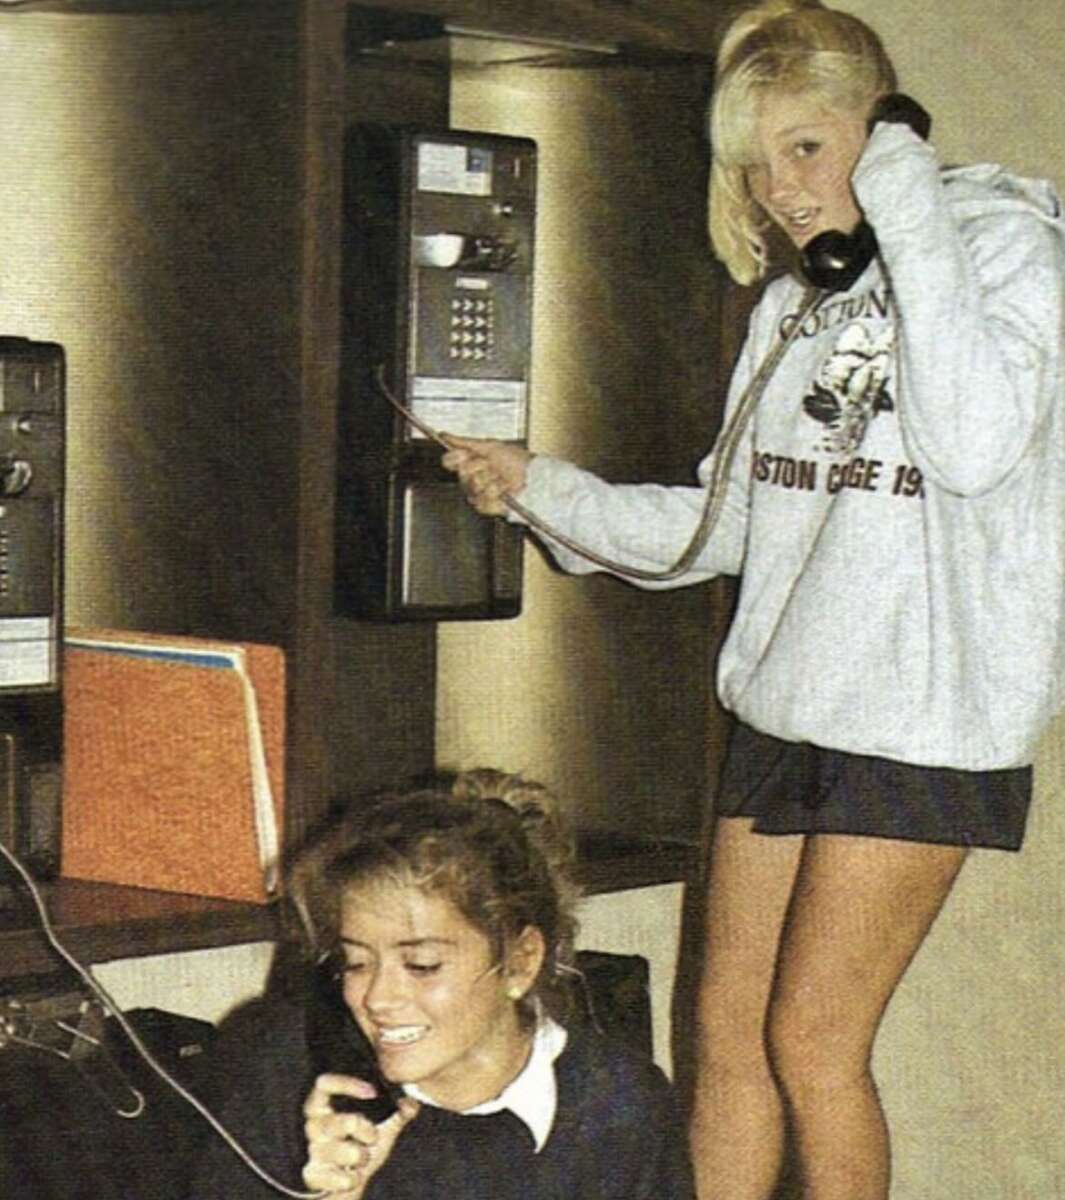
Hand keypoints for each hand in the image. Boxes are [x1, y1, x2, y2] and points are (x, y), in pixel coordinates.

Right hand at [302, 1073, 418, 1197]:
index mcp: (326, 1105)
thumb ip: (398, 1114)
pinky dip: (349, 1179)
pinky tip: (353, 1176)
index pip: (324, 1084)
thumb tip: (411, 1104)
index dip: (346, 1084)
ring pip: (333, 1150)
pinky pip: (330, 1176)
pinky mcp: (313, 1175)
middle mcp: (315, 1125)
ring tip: (363, 1157)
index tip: (372, 1091)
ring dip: (357, 1156)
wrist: (349, 1181)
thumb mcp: (381, 1127)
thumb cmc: (362, 1145)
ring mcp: (313, 1150)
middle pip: (334, 1120)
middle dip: (361, 1128)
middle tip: (372, 1136)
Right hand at [441, 435, 532, 516]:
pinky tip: (504, 490)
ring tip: (502, 478)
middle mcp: (470, 480)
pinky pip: (483, 500)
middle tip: (492, 465)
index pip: (449, 461)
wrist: (533, 476)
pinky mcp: (486, 507)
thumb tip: (445, 436)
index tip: (465, 454)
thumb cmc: (516, 461)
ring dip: (492, 478)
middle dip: (481, 465)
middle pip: (463, 472)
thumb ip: (465, 442)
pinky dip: (497, 493)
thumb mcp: (490, 446)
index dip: (456, 457)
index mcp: (468, 465)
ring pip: (475, 485)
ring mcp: (477, 494)